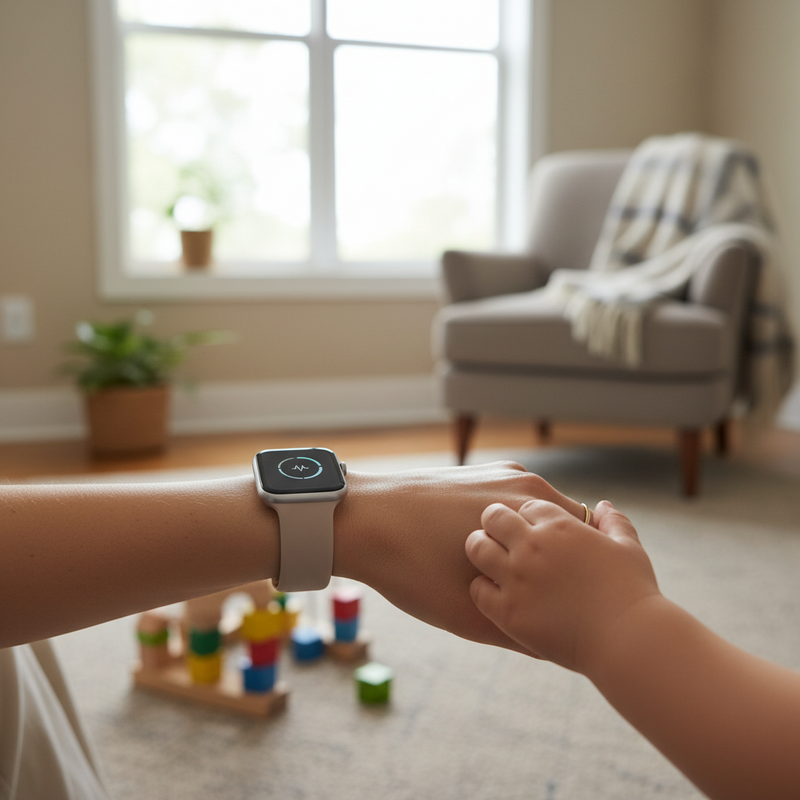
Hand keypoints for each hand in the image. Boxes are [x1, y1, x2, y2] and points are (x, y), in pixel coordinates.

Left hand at [335, 462, 587, 651]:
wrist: (357, 520)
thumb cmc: (412, 566)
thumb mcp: (471, 615)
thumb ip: (523, 629)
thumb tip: (558, 647)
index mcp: (532, 508)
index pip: (588, 543)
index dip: (582, 577)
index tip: (570, 604)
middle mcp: (523, 483)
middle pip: (563, 529)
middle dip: (559, 561)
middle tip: (544, 599)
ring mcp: (498, 474)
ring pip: (534, 517)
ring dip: (532, 546)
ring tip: (513, 579)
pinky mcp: (475, 473)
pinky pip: (507, 505)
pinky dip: (507, 531)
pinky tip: (482, 554)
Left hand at [464, 499, 660, 671]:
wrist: (628, 641)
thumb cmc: (633, 593)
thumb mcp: (628, 547)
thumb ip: (613, 522)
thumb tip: (603, 506)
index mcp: (560, 526)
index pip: (526, 506)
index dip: (528, 516)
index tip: (530, 528)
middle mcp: (533, 546)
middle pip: (493, 516)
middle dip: (495, 523)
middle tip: (498, 537)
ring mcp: (517, 578)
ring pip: (476, 547)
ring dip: (480, 549)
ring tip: (488, 560)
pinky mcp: (508, 611)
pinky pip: (477, 589)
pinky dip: (481, 588)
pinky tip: (494, 593)